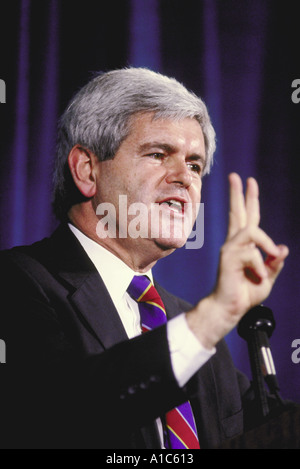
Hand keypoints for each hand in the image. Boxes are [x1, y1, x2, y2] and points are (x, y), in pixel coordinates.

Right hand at [186, 173, 288, 349]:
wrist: (231, 308)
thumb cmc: (246, 293)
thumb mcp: (268, 277)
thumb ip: (274, 263)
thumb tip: (282, 249)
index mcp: (245, 245)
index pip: (248, 217)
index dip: (250, 199)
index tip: (249, 181)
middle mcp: (235, 242)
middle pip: (238, 212)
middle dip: (238, 193)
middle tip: (236, 176)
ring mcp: (230, 248)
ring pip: (252, 230)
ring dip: (266, 246)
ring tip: (268, 264)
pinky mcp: (229, 256)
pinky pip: (252, 252)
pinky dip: (259, 266)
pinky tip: (256, 277)